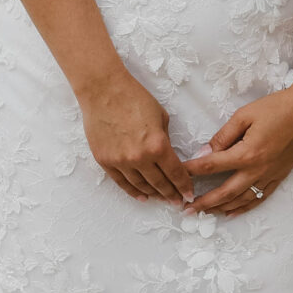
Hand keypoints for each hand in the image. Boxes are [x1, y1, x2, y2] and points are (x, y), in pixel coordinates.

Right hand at [80, 71, 195, 204]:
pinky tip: (141, 196)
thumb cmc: (134, 98)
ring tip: (162, 199)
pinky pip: (121, 182)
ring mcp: (120, 161)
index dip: (184, 186)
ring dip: (153, 194)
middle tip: (177, 201)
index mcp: (158, 145)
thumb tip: (166, 155)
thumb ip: (164, 139)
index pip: (175, 173)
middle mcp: (140, 158)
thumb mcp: (161, 117)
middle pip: (159, 183)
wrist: (103, 90)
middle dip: (171, 194)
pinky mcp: (105, 161)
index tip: (188, 194)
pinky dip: (132, 191)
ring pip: (141, 185)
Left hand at [186, 85, 292, 215]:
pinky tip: (232, 212)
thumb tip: (204, 153)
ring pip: (241, 199)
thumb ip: (223, 136)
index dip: (192, 172)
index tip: (178, 176)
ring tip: (205, 214)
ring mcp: (269, 176)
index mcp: (246, 153)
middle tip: (187, 210)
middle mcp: (257, 170)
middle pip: (224, 192)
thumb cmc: (275, 108)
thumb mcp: (244, 115)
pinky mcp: (279, 177)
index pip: (211, 166)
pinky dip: (244, 208)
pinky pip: (259, 198)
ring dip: (221, 208)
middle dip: (204, 202)